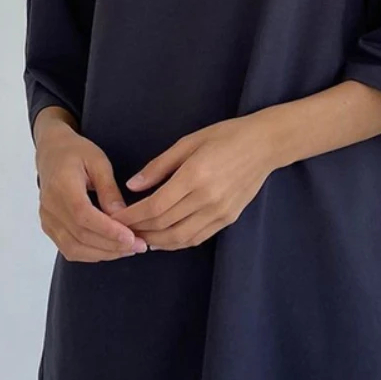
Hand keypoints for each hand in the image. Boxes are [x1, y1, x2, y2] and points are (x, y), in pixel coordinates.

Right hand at [35, 120, 147, 260]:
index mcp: (62, 185)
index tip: (131, 238)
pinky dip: (91, 254)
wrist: (51, 152)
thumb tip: (122, 216)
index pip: (83, 215)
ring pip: (74, 248)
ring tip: (129, 249)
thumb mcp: (99, 162)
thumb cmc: (77, 152)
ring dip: (104, 253)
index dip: (108, 230)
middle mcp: (50, 206)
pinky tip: (111, 250)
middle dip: (112, 245)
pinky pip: (69, 248)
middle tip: (140, 246)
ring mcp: (47, 219)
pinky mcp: (49, 227)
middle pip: (80, 236)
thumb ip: (109, 190)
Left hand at [110, 113, 276, 250]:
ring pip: (179, 237)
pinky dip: (176, 243)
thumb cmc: (225, 137)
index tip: (115, 217)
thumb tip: (132, 186)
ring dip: (155, 241)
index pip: (154, 207)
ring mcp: (220, 212)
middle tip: (120, 229)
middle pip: (164, 225)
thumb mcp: (188, 142)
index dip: (132, 216)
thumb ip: (158, 166)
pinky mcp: (228, 219)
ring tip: (138, 237)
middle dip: (138, 230)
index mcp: (195, 176)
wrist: (265, 145)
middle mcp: (207, 199)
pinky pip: (197, 238)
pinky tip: (162, 239)